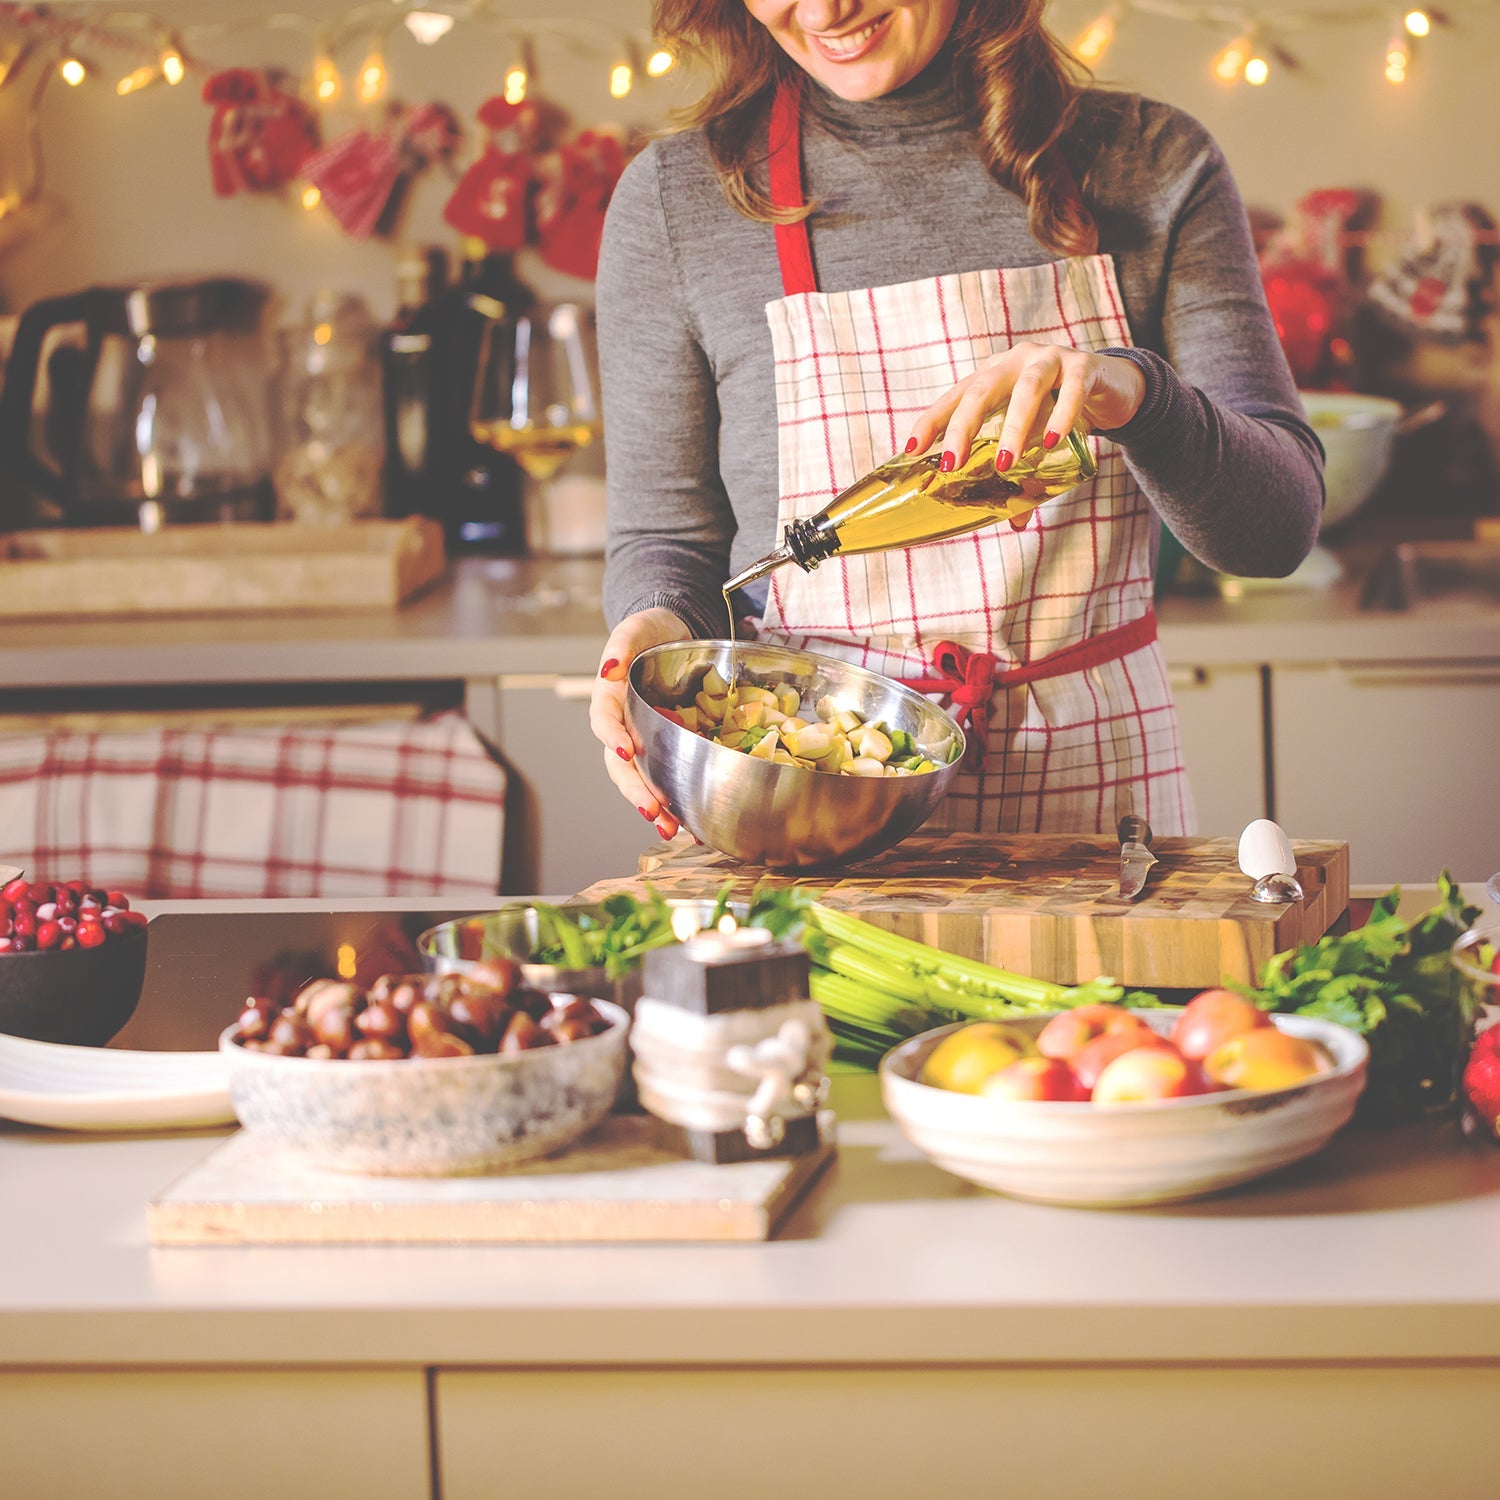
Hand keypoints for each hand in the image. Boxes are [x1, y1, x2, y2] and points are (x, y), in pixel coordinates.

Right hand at [590, 607, 690, 839]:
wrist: (671, 636)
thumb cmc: (649, 633)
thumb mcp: (635, 629)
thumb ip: (623, 644)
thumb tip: (610, 666)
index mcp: (610, 698)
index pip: (605, 722)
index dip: (612, 738)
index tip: (626, 752)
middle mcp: (623, 726)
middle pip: (620, 765)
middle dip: (635, 790)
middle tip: (653, 812)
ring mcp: (643, 740)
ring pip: (641, 780)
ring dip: (653, 807)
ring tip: (671, 830)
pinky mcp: (665, 748)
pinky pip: (665, 777)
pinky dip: (675, 802)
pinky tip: (690, 822)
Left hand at [905, 342, 1145, 472]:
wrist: (1114, 386)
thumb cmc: (1061, 412)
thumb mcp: (1036, 440)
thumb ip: (1025, 476)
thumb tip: (1014, 523)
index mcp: (995, 375)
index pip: (956, 396)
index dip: (932, 421)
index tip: (911, 449)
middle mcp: (1016, 362)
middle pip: (981, 391)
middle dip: (963, 428)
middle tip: (951, 464)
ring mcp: (1051, 359)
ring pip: (1026, 389)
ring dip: (1013, 428)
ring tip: (1005, 464)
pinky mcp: (1085, 366)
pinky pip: (1072, 389)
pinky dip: (1062, 415)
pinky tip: (1052, 439)